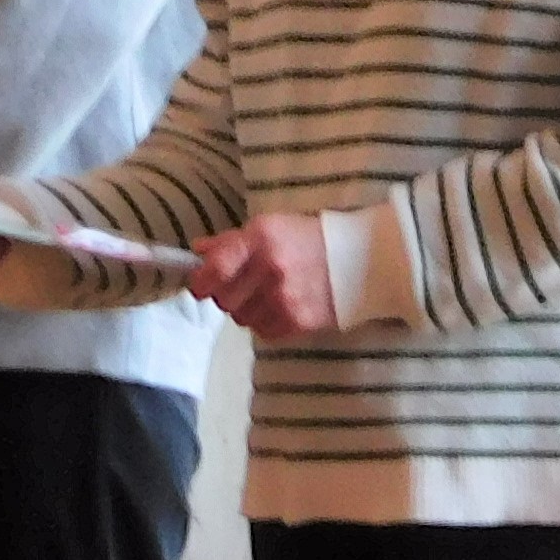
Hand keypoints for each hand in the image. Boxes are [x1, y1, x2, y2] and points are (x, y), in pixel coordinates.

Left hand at [190, 214, 337, 339]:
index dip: (202, 281)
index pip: (215, 269)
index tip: (202, 285)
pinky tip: (283, 307)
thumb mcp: (270, 228)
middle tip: (243, 289)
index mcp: (261, 239)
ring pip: (242, 319)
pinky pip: (263, 332)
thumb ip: (231, 241)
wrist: (361, 259)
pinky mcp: (297, 321)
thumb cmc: (309, 239)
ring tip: (269, 297)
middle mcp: (270, 268)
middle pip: (224, 300)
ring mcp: (284, 298)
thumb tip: (198, 251)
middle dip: (228, 296)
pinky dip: (267, 323)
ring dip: (249, 310)